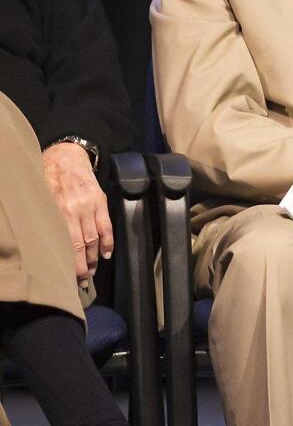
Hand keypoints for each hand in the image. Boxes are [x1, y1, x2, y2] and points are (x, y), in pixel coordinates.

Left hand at [42, 142, 111, 280]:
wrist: (66, 157)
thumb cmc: (48, 180)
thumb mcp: (41, 200)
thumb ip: (46, 221)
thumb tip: (45, 247)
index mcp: (57, 212)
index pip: (67, 245)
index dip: (71, 264)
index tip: (71, 278)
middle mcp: (74, 211)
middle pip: (82, 245)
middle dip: (83, 266)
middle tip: (82, 280)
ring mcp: (89, 206)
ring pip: (94, 238)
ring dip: (95, 257)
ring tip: (92, 270)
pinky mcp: (100, 201)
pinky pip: (106, 225)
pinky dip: (108, 240)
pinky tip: (106, 253)